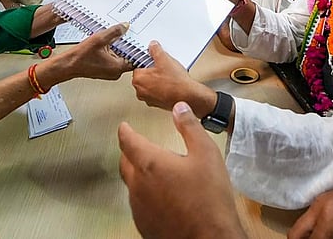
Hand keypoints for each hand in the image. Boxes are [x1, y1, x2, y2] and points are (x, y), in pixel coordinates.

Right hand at [58, 23, 133, 79]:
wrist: (68, 65)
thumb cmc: (81, 57)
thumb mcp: (99, 39)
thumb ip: (114, 32)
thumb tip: (125, 26)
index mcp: (118, 67)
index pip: (136, 58)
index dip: (137, 47)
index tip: (138, 38)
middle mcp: (116, 72)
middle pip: (129, 57)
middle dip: (127, 45)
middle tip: (126, 35)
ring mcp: (111, 72)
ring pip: (121, 57)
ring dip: (119, 48)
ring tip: (113, 39)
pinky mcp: (106, 70)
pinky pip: (114, 59)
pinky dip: (112, 52)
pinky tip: (107, 44)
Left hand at [119, 102, 246, 238]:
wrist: (209, 238)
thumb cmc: (209, 198)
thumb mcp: (206, 153)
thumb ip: (190, 127)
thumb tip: (179, 108)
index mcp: (150, 163)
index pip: (128, 141)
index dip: (125, 131)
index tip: (124, 126)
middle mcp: (138, 185)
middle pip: (125, 162)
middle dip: (129, 151)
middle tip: (137, 146)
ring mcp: (139, 207)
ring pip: (131, 184)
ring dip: (138, 174)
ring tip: (154, 171)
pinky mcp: (144, 224)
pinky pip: (138, 203)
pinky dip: (144, 194)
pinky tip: (160, 195)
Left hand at [131, 41, 216, 116]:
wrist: (187, 96)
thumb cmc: (175, 82)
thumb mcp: (164, 59)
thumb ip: (155, 50)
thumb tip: (152, 46)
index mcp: (138, 79)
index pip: (138, 66)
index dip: (148, 61)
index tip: (154, 59)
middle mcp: (140, 91)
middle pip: (144, 76)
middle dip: (152, 71)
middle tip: (163, 67)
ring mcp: (149, 99)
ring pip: (151, 85)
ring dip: (157, 80)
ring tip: (169, 75)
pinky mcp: (158, 104)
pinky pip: (157, 92)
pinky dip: (162, 88)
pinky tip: (172, 83)